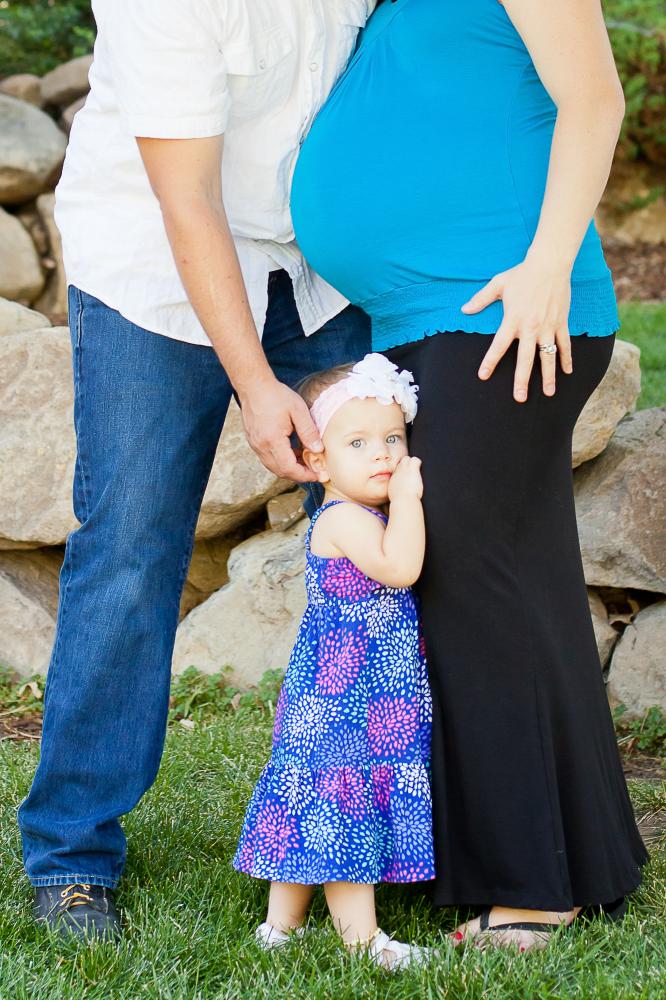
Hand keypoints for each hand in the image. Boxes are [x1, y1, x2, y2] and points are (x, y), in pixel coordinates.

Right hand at [238, 376, 321, 482]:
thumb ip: (308, 432)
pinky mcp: (253, 441)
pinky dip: (280, 460)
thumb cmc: (275, 395)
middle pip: (280, 471)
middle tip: (313, 471)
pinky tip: (292, 452)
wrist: (253, 386)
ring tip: (304, 461)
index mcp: (272, 440)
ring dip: (289, 468)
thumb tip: (318, 450)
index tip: (317, 475)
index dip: (304, 475)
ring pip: (273, 466)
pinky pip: (267, 458)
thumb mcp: (298, 411)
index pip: (289, 468)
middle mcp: (261, 446)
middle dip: (298, 474)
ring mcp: (255, 445)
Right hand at [388, 456, 422, 501]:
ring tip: (416, 471)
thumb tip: (397, 489)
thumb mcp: (393, 492)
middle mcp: (397, 471)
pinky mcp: (412, 469)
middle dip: (406, 464)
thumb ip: (395, 487)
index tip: (406, 474)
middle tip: (412, 471)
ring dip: (412, 463)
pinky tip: (420, 469)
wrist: (404, 500)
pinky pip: (416, 460)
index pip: (397, 468)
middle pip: (401, 461)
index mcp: (393, 477)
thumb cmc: (399, 499)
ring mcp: (404, 469)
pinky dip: (418, 463)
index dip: (402, 469)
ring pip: (407, 458)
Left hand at [461, 256, 573, 402]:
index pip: (498, 345)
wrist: (550, 264)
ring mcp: (548, 326)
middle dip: (522, 380)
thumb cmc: (522, 274)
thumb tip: (464, 310)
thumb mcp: (498, 284)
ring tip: (548, 393)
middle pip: (525, 359)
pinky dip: (567, 358)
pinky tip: (567, 372)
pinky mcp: (561, 323)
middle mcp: (530, 327)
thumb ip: (481, 299)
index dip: (490, 361)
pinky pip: (565, 344)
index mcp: (512, 320)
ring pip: (548, 356)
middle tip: (519, 398)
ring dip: (548, 376)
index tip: (483, 375)